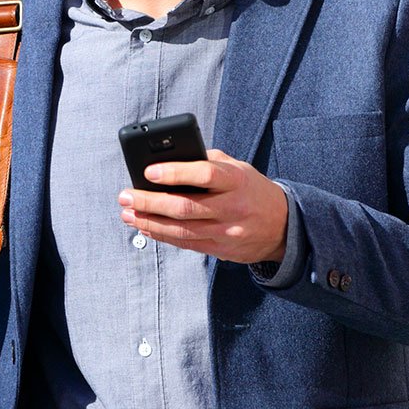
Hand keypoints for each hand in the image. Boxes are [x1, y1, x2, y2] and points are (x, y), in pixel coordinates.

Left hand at [118, 149, 287, 264]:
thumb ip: (207, 161)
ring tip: (128, 214)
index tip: (148, 172)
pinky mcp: (221, 249)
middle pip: (185, 207)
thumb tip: (169, 159)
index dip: (174, 173)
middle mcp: (232, 207)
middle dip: (150, 202)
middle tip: (126, 196)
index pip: (204, 174)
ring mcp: (227, 231)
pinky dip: (163, 236)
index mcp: (236, 180)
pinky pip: (186, 244)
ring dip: (150, 222)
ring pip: (181, 230)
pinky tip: (146, 228)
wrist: (282, 225)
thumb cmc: (251, 189)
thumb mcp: (237, 167)